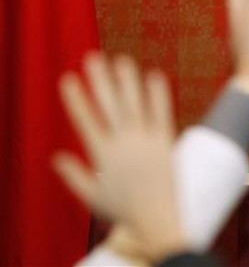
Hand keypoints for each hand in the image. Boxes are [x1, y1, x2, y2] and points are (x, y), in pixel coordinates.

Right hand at [53, 53, 186, 261]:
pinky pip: (162, 113)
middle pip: (109, 105)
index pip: (86, 120)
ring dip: (127, 80)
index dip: (76, 98)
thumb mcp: (92, 196)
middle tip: (92, 58)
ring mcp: (145, 141)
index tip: (68, 79)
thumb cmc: (123, 210)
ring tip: (121, 60)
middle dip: (99, 80)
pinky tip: (155, 75)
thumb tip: (56, 158)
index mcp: (102, 155)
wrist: (156, 219)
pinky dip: (158, 94)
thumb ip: (74, 175)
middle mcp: (123, 144)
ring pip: (135, 104)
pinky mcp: (165, 142)